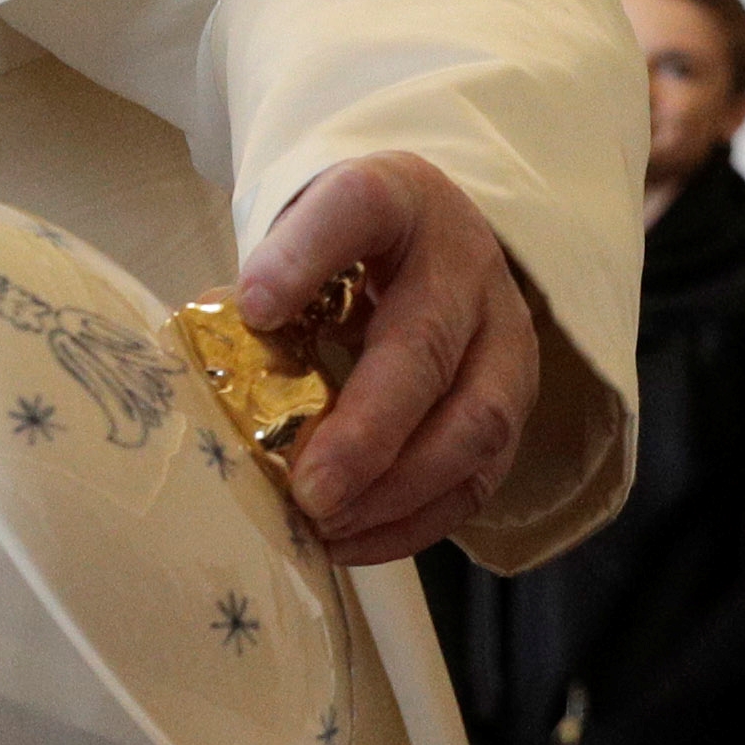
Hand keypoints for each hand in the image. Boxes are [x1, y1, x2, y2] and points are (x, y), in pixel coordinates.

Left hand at [235, 151, 541, 566]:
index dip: (303, 257)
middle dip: (370, 430)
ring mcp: (503, 338)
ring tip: (328, 525)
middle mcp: (465, 267)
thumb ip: (268, 275)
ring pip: (477, 422)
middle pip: (428, 347)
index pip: (357, 208)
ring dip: (398, 489)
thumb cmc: (350, 246)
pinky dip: (416, 519)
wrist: (432, 238)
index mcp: (398, 202)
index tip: (254, 307)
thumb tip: (231, 340)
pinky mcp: (513, 403)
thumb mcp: (303, 229)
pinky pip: (480, 474)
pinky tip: (353, 541)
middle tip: (310, 490)